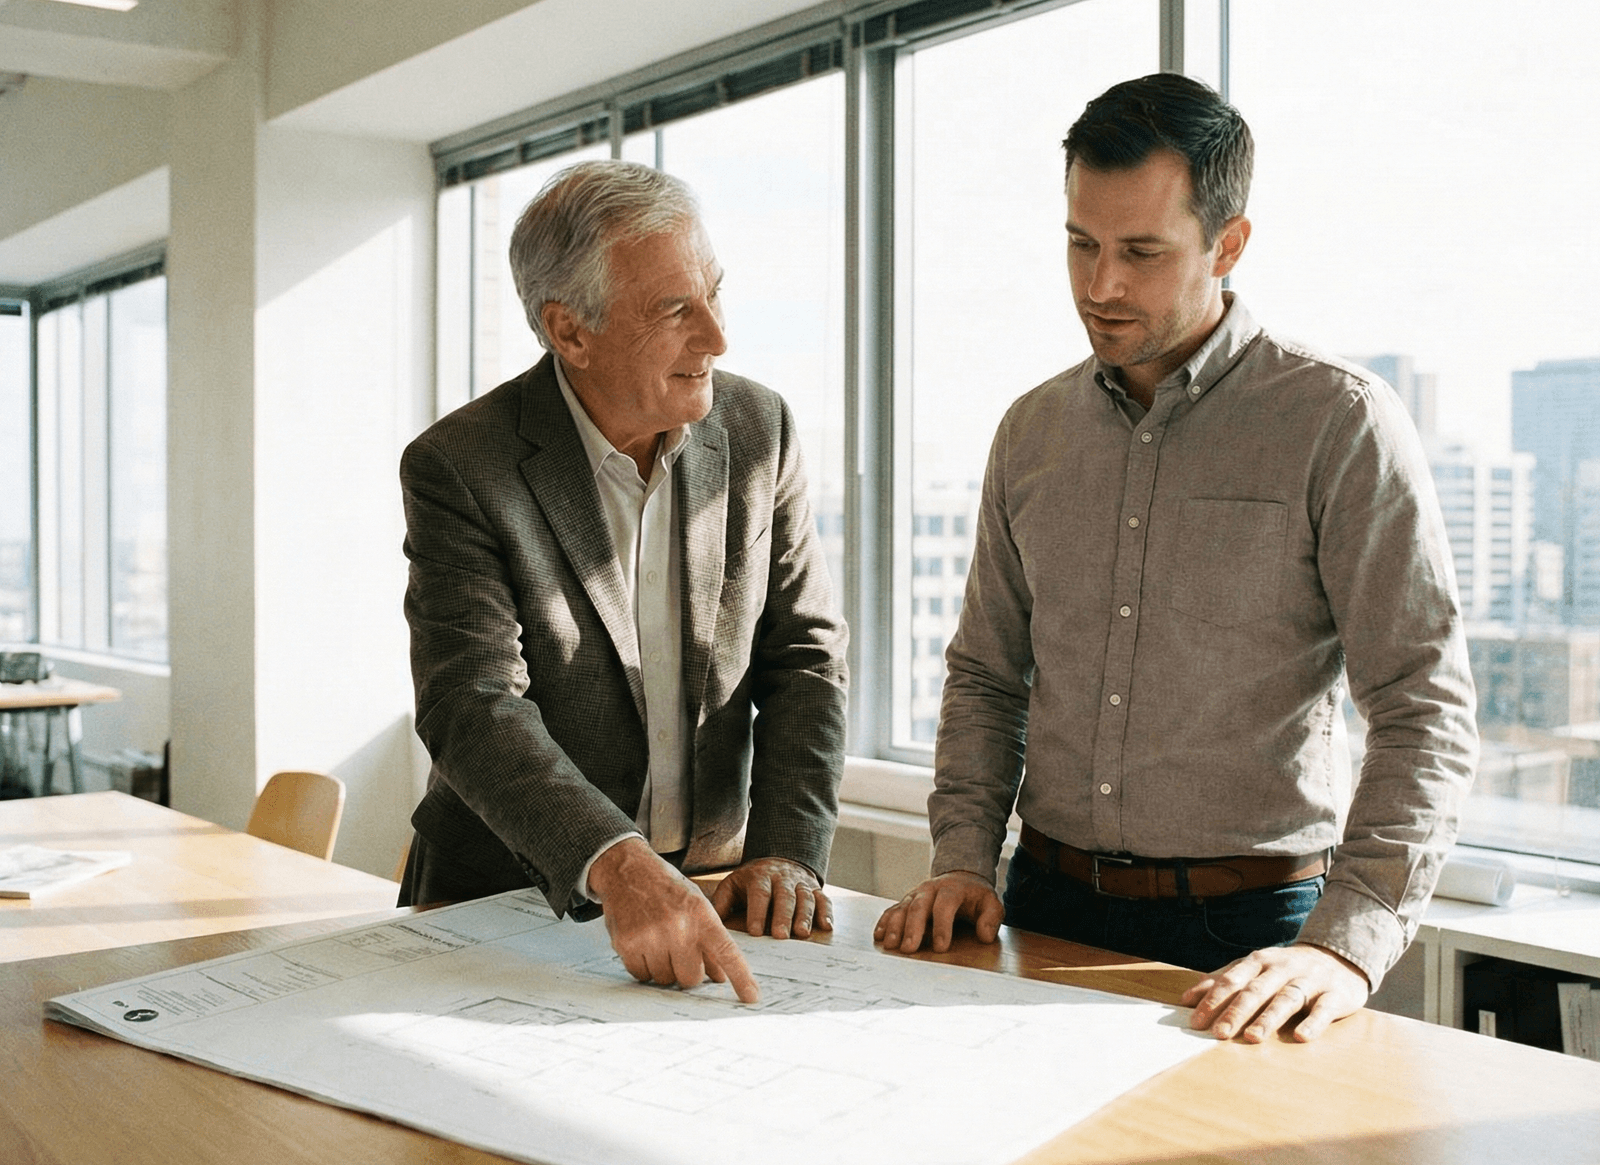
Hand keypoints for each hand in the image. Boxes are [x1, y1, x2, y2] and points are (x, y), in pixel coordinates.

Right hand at [588, 837, 758, 1002]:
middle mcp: (678, 927)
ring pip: (665, 979)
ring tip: (658, 940)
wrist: (627, 869)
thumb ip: (710, 940)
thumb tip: (720, 976)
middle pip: (691, 979)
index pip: (727, 952)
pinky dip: (643, 966)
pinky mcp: (627, 944)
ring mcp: (651, 937)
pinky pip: (641, 975)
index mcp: (701, 916)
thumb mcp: (697, 906)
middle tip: (680, 952)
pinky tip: (643, 942)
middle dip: (688, 972)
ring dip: (664, 968)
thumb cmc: (667, 889)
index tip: (751, 997)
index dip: (741, 978)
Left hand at [710, 857, 831, 939]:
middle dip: (782, 916)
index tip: (754, 931)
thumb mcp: (733, 884)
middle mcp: (782, 878)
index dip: (757, 911)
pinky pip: (823, 898)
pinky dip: (826, 912)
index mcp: (759, 877)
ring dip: (805, 915)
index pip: (759, 893)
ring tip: (802, 934)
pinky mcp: (815, 888)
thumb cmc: (751, 882)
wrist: (778, 861)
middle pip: (784, 896)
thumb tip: (707, 922)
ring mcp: (800, 883)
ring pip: (805, 897)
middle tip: (780, 936)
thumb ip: (722, 901)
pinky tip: (826, 926)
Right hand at [873, 871, 1003, 953]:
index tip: (941, 947)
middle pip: (919, 906)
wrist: (960, 878)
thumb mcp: (990, 903)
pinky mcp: (907, 901)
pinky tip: (879, 935)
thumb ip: (991, 918)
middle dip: (913, 928)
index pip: (945, 905)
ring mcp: (916, 895)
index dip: (942, 926)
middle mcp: (930, 890)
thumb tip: (985, 936)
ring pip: (902, 908)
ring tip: (890, 944)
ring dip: (895, 926)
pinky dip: (885, 922)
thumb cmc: (974, 897)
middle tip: (909, 949)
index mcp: (952, 889)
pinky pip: (893, 910)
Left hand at [1181, 943, 1369, 1042]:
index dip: (1213, 1000)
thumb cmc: (1286, 969)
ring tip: (1252, 1038)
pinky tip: (1300, 1037)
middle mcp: (1283, 968)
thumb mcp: (1254, 968)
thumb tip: (1187, 999)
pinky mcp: (1335, 995)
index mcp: (1259, 961)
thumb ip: (1222, 981)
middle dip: (1236, 1012)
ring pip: (1286, 999)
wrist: (1338, 955)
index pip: (1232, 980)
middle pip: (1256, 990)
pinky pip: (1324, 1009)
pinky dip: (1313, 1023)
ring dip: (1268, 1018)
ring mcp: (1310, 980)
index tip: (1196, 1021)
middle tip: (1218, 1034)